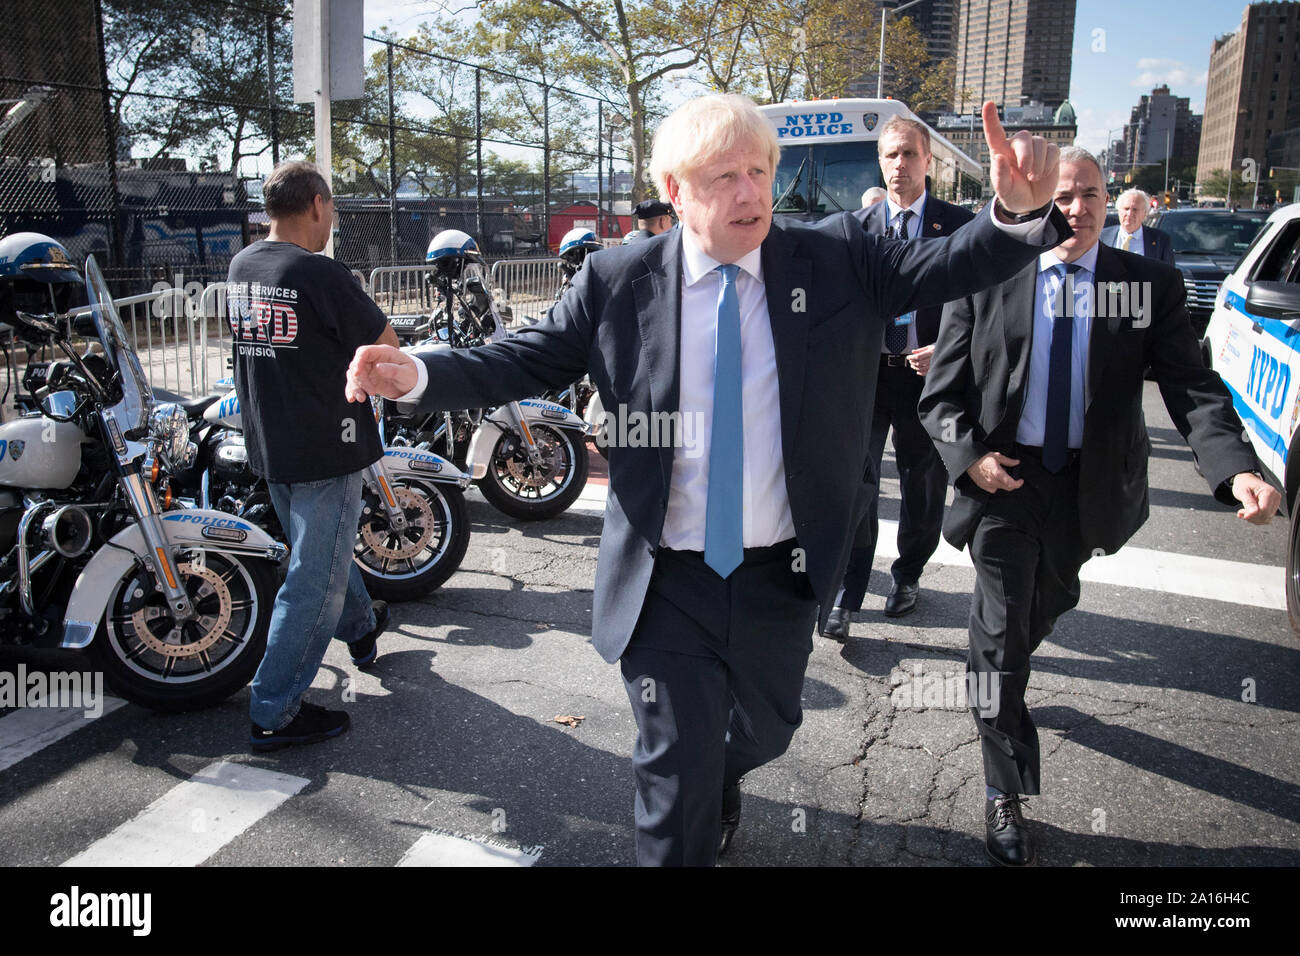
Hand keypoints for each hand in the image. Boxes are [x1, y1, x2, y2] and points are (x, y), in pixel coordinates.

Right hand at [346, 345, 418, 402]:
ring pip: (354, 376)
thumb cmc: (411, 374)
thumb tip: (379, 367)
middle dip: (360, 380)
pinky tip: (352, 397)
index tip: (357, 373)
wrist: (413, 385)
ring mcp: (370, 370)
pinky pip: (356, 384)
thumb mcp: (406, 372)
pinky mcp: (368, 380)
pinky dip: (352, 390)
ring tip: (362, 398)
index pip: (364, 352)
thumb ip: (393, 369)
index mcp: (383, 353)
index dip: (358, 361)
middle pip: (357, 365)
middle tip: (370, 392)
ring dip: (355, 387)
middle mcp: (374, 360)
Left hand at [906, 344, 934, 375]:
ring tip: (912, 365)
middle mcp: (931, 359)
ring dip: (915, 367)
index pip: (918, 356)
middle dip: (912, 362)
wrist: (944, 353)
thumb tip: (912, 351)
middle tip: (910, 361)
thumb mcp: (928, 347)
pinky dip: (920, 372)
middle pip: (919, 363)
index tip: (908, 357)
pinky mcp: (933, 369)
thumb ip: (920, 350)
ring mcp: (932, 365)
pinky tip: (917, 371)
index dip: (912, 357)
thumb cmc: (935, 350)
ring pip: (921, 368)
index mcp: (930, 353)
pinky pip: (925, 372)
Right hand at [966, 452, 1022, 493]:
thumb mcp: (997, 456)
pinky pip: (992, 489)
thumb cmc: (983, 457)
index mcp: (998, 473)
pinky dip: (995, 486)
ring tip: (1000, 475)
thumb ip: (1008, 461)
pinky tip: (993, 479)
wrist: (970, 460)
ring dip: (1003, 484)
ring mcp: (987, 484)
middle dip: (1012, 483)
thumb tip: (1016, 462)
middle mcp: (993, 481)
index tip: (1020, 480)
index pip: (1011, 484)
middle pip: (1007, 487)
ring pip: (1000, 488)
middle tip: (1011, 477)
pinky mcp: (982, 486)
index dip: (1018, 484)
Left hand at [982, 100, 1058, 214]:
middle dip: (1026, 155)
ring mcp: (1035, 147)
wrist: (1031, 203)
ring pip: (1040, 143)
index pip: (994, 133)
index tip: (988, 104)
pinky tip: (1043, 174)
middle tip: (1026, 172)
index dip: (991, 119)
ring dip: (1038, 163)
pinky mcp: (1050, 152)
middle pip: (1024, 137)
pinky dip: (1049, 164)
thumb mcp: (1004, 191)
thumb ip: (1000, 176)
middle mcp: (1017, 146)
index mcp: (1001, 152)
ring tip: (1033, 177)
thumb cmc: (1013, 194)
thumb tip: (999, 157)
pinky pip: (1053, 150)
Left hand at [1231, 472, 1280, 524]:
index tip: (1242, 513)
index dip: (1252, 514)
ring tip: (1244, 512)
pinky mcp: (1272, 508)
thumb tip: (1253, 512)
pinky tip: (1249, 514)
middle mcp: (1275, 497)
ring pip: (1266, 519)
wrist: (1246, 481)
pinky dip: (1256, 519)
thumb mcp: (1242, 491)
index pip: (1264, 509)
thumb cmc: (1244, 484)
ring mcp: (1275, 503)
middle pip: (1266, 515)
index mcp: (1269, 491)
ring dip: (1253, 519)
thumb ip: (1248, 502)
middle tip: (1241, 512)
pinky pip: (1266, 518)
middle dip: (1252, 516)